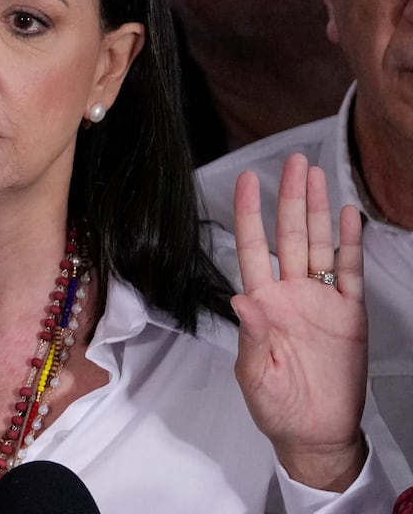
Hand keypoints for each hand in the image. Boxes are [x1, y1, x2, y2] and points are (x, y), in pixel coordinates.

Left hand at [232, 153, 367, 490]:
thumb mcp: (256, 373)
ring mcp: (321, 300)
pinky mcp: (349, 313)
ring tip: (316, 174)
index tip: (248, 180)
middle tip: (293, 161)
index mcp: (262, 304)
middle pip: (289, 235)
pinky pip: (350, 271)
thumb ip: (252, 336)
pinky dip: (350, 243)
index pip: (252, 248)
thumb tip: (242, 300)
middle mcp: (290, 293)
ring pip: (319, 244)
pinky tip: (349, 215)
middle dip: (289, 197)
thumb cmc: (277, 406)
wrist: (315, 432)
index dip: (250, 214)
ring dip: (317, 209)